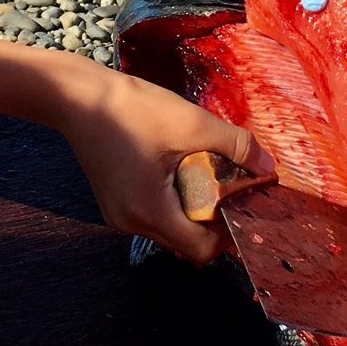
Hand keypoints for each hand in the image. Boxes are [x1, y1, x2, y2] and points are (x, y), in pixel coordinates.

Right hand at [55, 62, 273, 263]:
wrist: (76, 96)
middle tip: (227, 185)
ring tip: (202, 174)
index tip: (241, 202)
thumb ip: (235, 145)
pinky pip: (154, 216)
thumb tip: (270, 167)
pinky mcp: (114, 204)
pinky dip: (172, 203)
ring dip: (192, 211)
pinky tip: (176, 170)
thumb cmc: (131, 108)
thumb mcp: (191, 122)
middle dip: (212, 221)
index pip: (202, 250)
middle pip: (186, 244)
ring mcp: (118, 216)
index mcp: (150, 211)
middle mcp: (131, 224)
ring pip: (170, 231)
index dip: (228, 233)